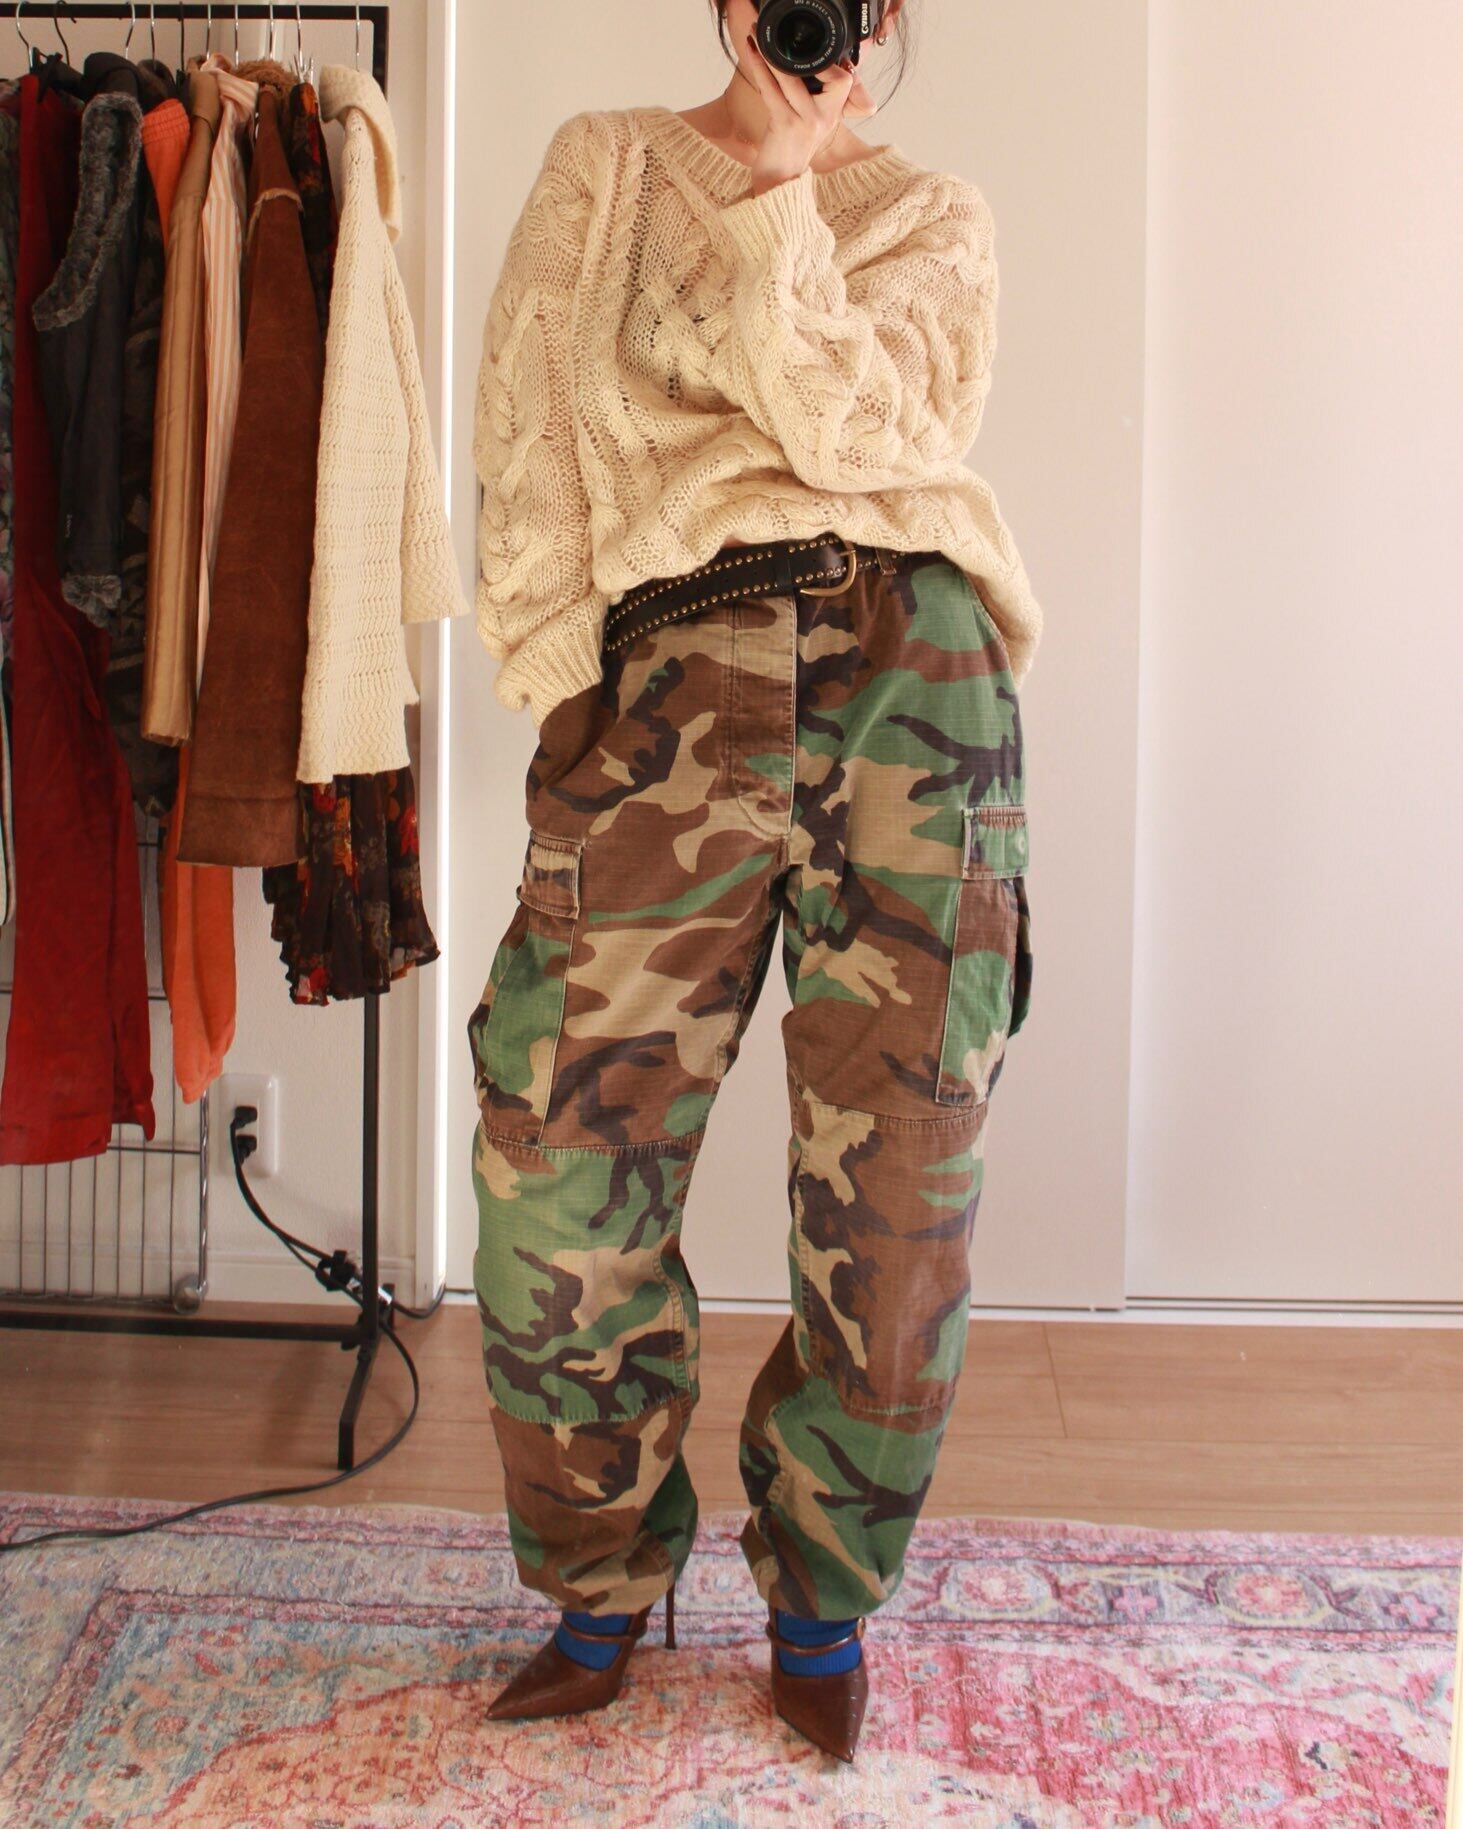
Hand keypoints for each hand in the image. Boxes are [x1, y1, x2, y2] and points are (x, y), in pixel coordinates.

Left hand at [739, 30, 878, 194]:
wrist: (778, 183)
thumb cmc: (788, 149)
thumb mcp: (809, 122)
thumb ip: (814, 97)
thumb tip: (802, 66)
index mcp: (833, 114)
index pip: (844, 81)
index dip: (832, 66)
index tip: (811, 54)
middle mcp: (826, 118)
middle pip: (831, 78)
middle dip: (805, 55)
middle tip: (779, 37)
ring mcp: (808, 122)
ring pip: (793, 78)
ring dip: (772, 55)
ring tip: (758, 38)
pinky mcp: (786, 125)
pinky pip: (772, 89)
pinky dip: (760, 69)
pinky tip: (753, 55)